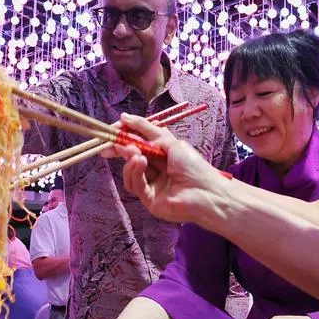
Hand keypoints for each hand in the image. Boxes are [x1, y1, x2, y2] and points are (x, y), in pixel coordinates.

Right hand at [116, 114, 232, 224]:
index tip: (113, 130)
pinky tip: (140, 162)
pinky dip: (135, 172)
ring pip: (131, 173)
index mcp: (161, 156)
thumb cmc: (193, 165)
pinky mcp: (149, 200)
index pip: (138, 145)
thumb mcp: (170, 141)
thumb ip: (147, 130)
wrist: (206, 191)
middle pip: (131, 159)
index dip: (125, 138)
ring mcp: (151, 187)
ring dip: (130, 161)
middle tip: (112, 144)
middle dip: (122, 150)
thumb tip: (124, 117)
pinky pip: (136, 185)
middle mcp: (155, 171)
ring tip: (135, 153)